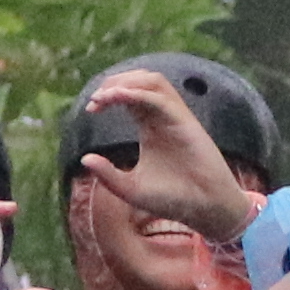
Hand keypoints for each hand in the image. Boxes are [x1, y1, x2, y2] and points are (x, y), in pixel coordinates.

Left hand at [80, 72, 259, 246]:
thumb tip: (84, 158)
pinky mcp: (186, 122)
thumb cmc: (173, 200)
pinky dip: (140, 93)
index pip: (128, 95)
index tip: (91, 108)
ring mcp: (176, 117)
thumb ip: (108, 175)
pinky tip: (120, 98)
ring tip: (107, 94)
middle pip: (139, 80)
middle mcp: (163, 116)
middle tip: (97, 99)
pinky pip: (161, 98)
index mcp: (150, 126)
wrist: (204, 209)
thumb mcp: (131, 189)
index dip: (107, 95)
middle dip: (114, 82)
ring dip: (128, 81)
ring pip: (153, 80)